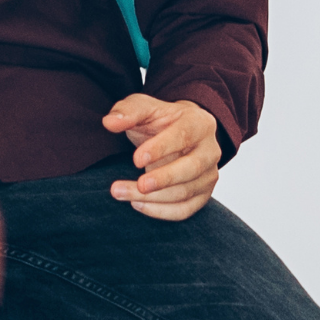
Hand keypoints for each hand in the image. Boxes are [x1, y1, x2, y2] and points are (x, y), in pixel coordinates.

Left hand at [102, 94, 220, 219]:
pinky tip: (137, 204)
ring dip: (153, 198)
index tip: (136, 159)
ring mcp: (209, 174)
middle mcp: (210, 150)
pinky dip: (161, 211)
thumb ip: (128, 111)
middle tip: (138, 185)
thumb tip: (109, 122)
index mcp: (199, 123)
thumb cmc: (160, 120)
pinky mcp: (202, 194)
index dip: (160, 149)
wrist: (179, 134)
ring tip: (120, 192)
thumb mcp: (144, 108)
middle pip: (191, 168)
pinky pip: (185, 209)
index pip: (183, 136)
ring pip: (185, 192)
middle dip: (163, 179)